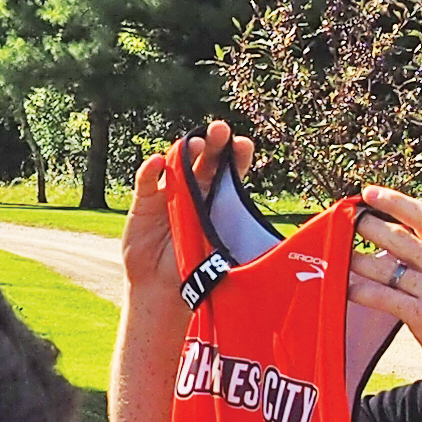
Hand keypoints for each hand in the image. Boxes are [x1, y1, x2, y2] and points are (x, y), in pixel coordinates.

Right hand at [122, 122, 254, 301]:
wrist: (162, 291)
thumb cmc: (197, 271)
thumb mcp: (223, 254)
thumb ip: (239, 242)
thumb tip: (277, 247)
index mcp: (219, 200)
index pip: (231, 171)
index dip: (236, 155)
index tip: (243, 144)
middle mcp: (195, 191)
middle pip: (206, 160)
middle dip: (214, 143)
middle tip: (221, 129)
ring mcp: (169, 194)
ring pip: (177, 164)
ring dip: (185, 151)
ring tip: (195, 143)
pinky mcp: (144, 203)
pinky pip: (146, 181)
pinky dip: (150, 170)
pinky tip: (157, 161)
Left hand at [349, 183, 421, 379]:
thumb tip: (393, 238)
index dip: (393, 201)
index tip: (368, 193)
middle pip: (397, 237)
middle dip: (365, 226)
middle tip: (344, 222)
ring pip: (384, 267)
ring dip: (356, 259)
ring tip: (338, 254)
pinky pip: (382, 297)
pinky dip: (359, 290)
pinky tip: (344, 287)